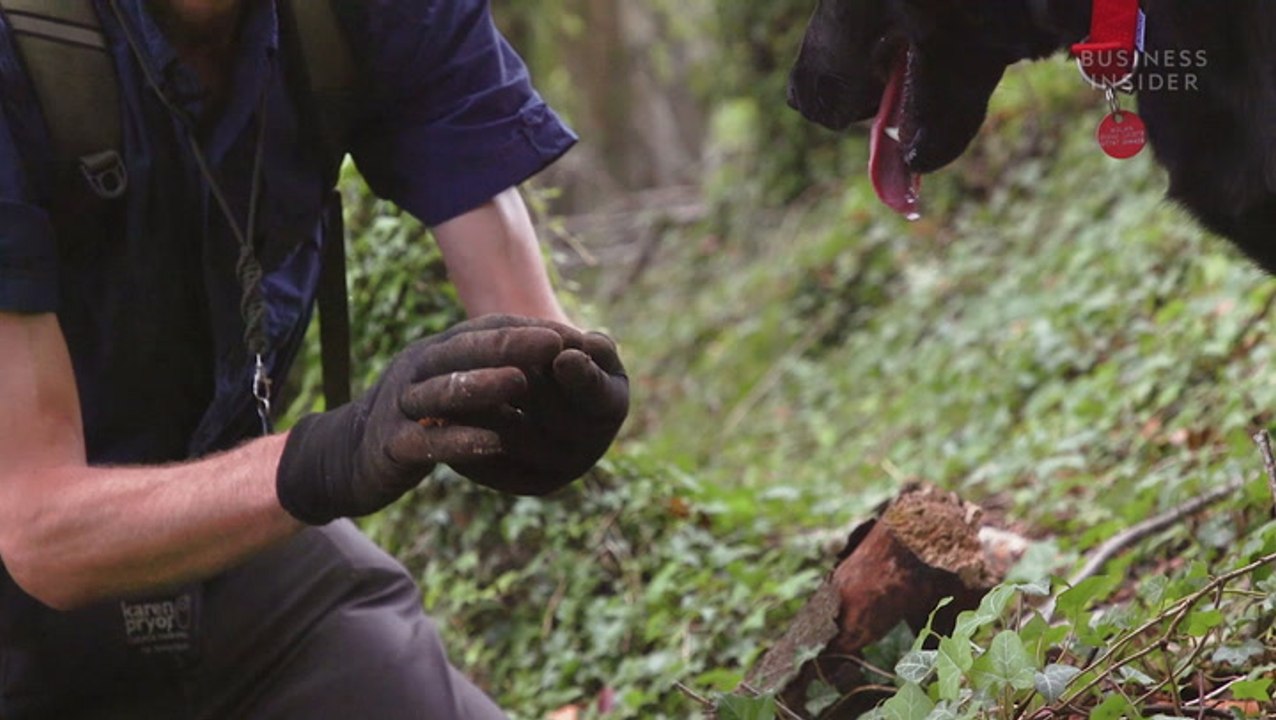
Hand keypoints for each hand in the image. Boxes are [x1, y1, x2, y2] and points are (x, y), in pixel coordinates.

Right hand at [276, 315, 578, 524]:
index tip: (569, 330)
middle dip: (509, 344)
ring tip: (522, 382)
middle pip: (461, 350)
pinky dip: (461, 440)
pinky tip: (495, 444)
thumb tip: (549, 353)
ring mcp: (400, 407)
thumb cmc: (415, 419)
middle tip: (554, 342)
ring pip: (441, 391)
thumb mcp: (447, 386)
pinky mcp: (392, 446)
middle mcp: (415, 370)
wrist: (345, 457)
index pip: (481, 329)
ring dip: (484, 385)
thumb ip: (485, 368)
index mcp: (435, 353)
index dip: (524, 328)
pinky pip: (427, 441)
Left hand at [436, 330, 628, 494]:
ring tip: (452, 385)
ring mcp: (557, 470)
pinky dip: (466, 441)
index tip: (562, 355)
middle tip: (486, 362)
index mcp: (610, 407)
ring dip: (481, 412)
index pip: (598, 394)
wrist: (549, 398)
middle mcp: (589, 447)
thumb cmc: (569, 360)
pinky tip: (443, 415)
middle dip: (520, 383)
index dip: (581, 377)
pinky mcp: (525, 483)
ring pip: (512, 437)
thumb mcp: (588, 348)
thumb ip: (590, 346)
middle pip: (549, 413)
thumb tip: (579, 348)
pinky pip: (491, 465)